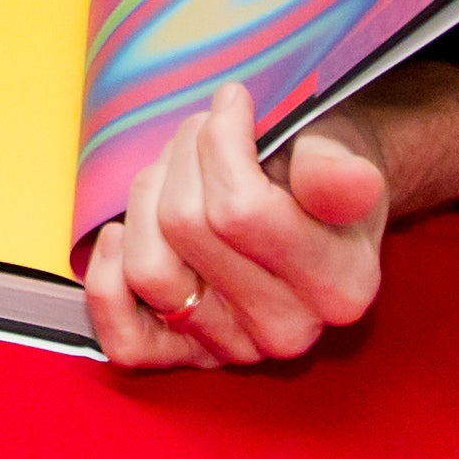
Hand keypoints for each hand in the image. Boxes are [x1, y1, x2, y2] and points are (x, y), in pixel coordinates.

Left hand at [81, 66, 458, 370]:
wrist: (319, 213)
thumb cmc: (320, 174)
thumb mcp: (343, 155)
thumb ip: (337, 171)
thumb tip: (351, 179)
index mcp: (339, 283)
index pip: (241, 209)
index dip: (220, 139)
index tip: (231, 101)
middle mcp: (289, 330)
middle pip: (186, 227)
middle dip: (184, 158)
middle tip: (202, 131)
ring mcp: (236, 349)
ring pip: (148, 270)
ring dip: (146, 201)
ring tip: (173, 172)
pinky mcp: (190, 357)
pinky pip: (126, 341)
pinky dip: (107, 282)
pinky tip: (121, 234)